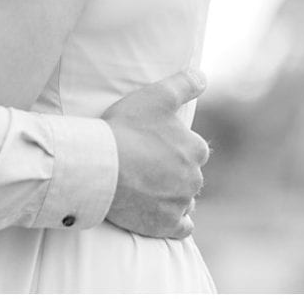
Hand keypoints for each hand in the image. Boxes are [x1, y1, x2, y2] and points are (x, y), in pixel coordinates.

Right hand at [101, 69, 209, 238]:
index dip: (173, 146)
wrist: (100, 166)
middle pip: (188, 175)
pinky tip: (163, 214)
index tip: (153, 145)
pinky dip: (175, 222)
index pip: (193, 149)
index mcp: (196, 149)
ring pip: (185, 200)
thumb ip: (184, 84)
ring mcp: (180, 203)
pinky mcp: (166, 225)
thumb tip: (203, 76)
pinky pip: (181, 228)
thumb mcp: (156, 95)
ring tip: (148, 188)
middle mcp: (194, 178)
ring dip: (173, 195)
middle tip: (147, 166)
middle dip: (174, 172)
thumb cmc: (126, 128)